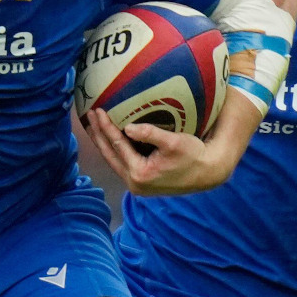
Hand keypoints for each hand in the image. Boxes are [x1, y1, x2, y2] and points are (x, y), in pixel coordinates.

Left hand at [83, 109, 229, 195]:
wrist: (207, 173)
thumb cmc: (193, 155)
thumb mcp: (174, 142)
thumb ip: (149, 134)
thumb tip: (128, 128)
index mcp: (140, 173)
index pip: (117, 145)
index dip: (106, 126)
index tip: (98, 110)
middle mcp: (135, 183)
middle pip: (109, 154)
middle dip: (98, 134)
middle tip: (88, 115)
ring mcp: (137, 185)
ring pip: (113, 160)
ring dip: (103, 142)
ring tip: (93, 126)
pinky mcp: (141, 183)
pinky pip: (121, 164)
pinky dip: (113, 150)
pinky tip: (108, 139)